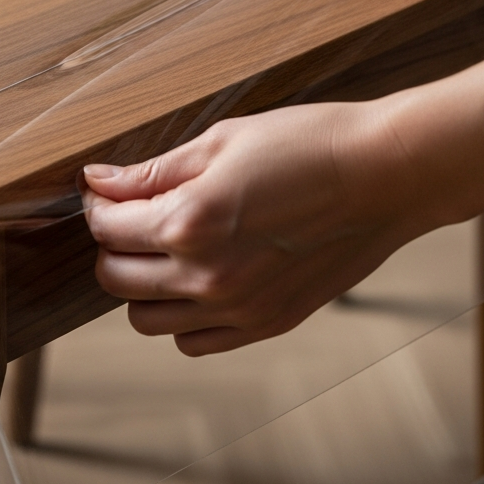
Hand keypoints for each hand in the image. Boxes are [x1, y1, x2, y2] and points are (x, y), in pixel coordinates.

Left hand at [82, 104, 418, 355]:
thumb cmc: (309, 145)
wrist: (385, 175)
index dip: (98, 203)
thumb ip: (154, 170)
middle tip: (132, 214)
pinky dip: (181, 316)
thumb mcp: (222, 141)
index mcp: (189, 222)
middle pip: (114, 278)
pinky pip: (193, 342)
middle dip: (111, 244)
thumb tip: (99, 181)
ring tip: (165, 247)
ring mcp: (237, 308)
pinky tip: (198, 278)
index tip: (106, 190)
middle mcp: (206, 276)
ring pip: (145, 319)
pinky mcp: (266, 324)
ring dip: (141, 283)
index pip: (107, 228)